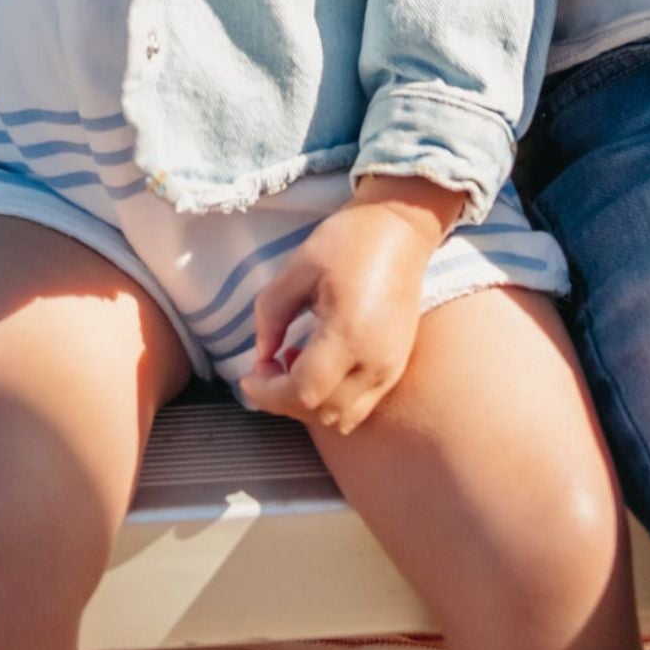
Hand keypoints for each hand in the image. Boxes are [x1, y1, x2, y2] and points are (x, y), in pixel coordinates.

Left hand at [238, 177, 463, 433]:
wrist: (401, 231)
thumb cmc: (349, 241)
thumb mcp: (297, 269)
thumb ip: (271, 314)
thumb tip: (261, 355)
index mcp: (349, 335)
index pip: (304, 392)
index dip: (269, 393)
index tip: (248, 374)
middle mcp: (375, 362)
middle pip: (322, 412)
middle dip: (283, 400)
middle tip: (264, 368)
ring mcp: (390, 368)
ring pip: (342, 417)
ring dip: (308, 405)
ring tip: (290, 365)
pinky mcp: (396, 366)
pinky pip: (359, 405)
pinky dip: (331, 399)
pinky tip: (317, 365)